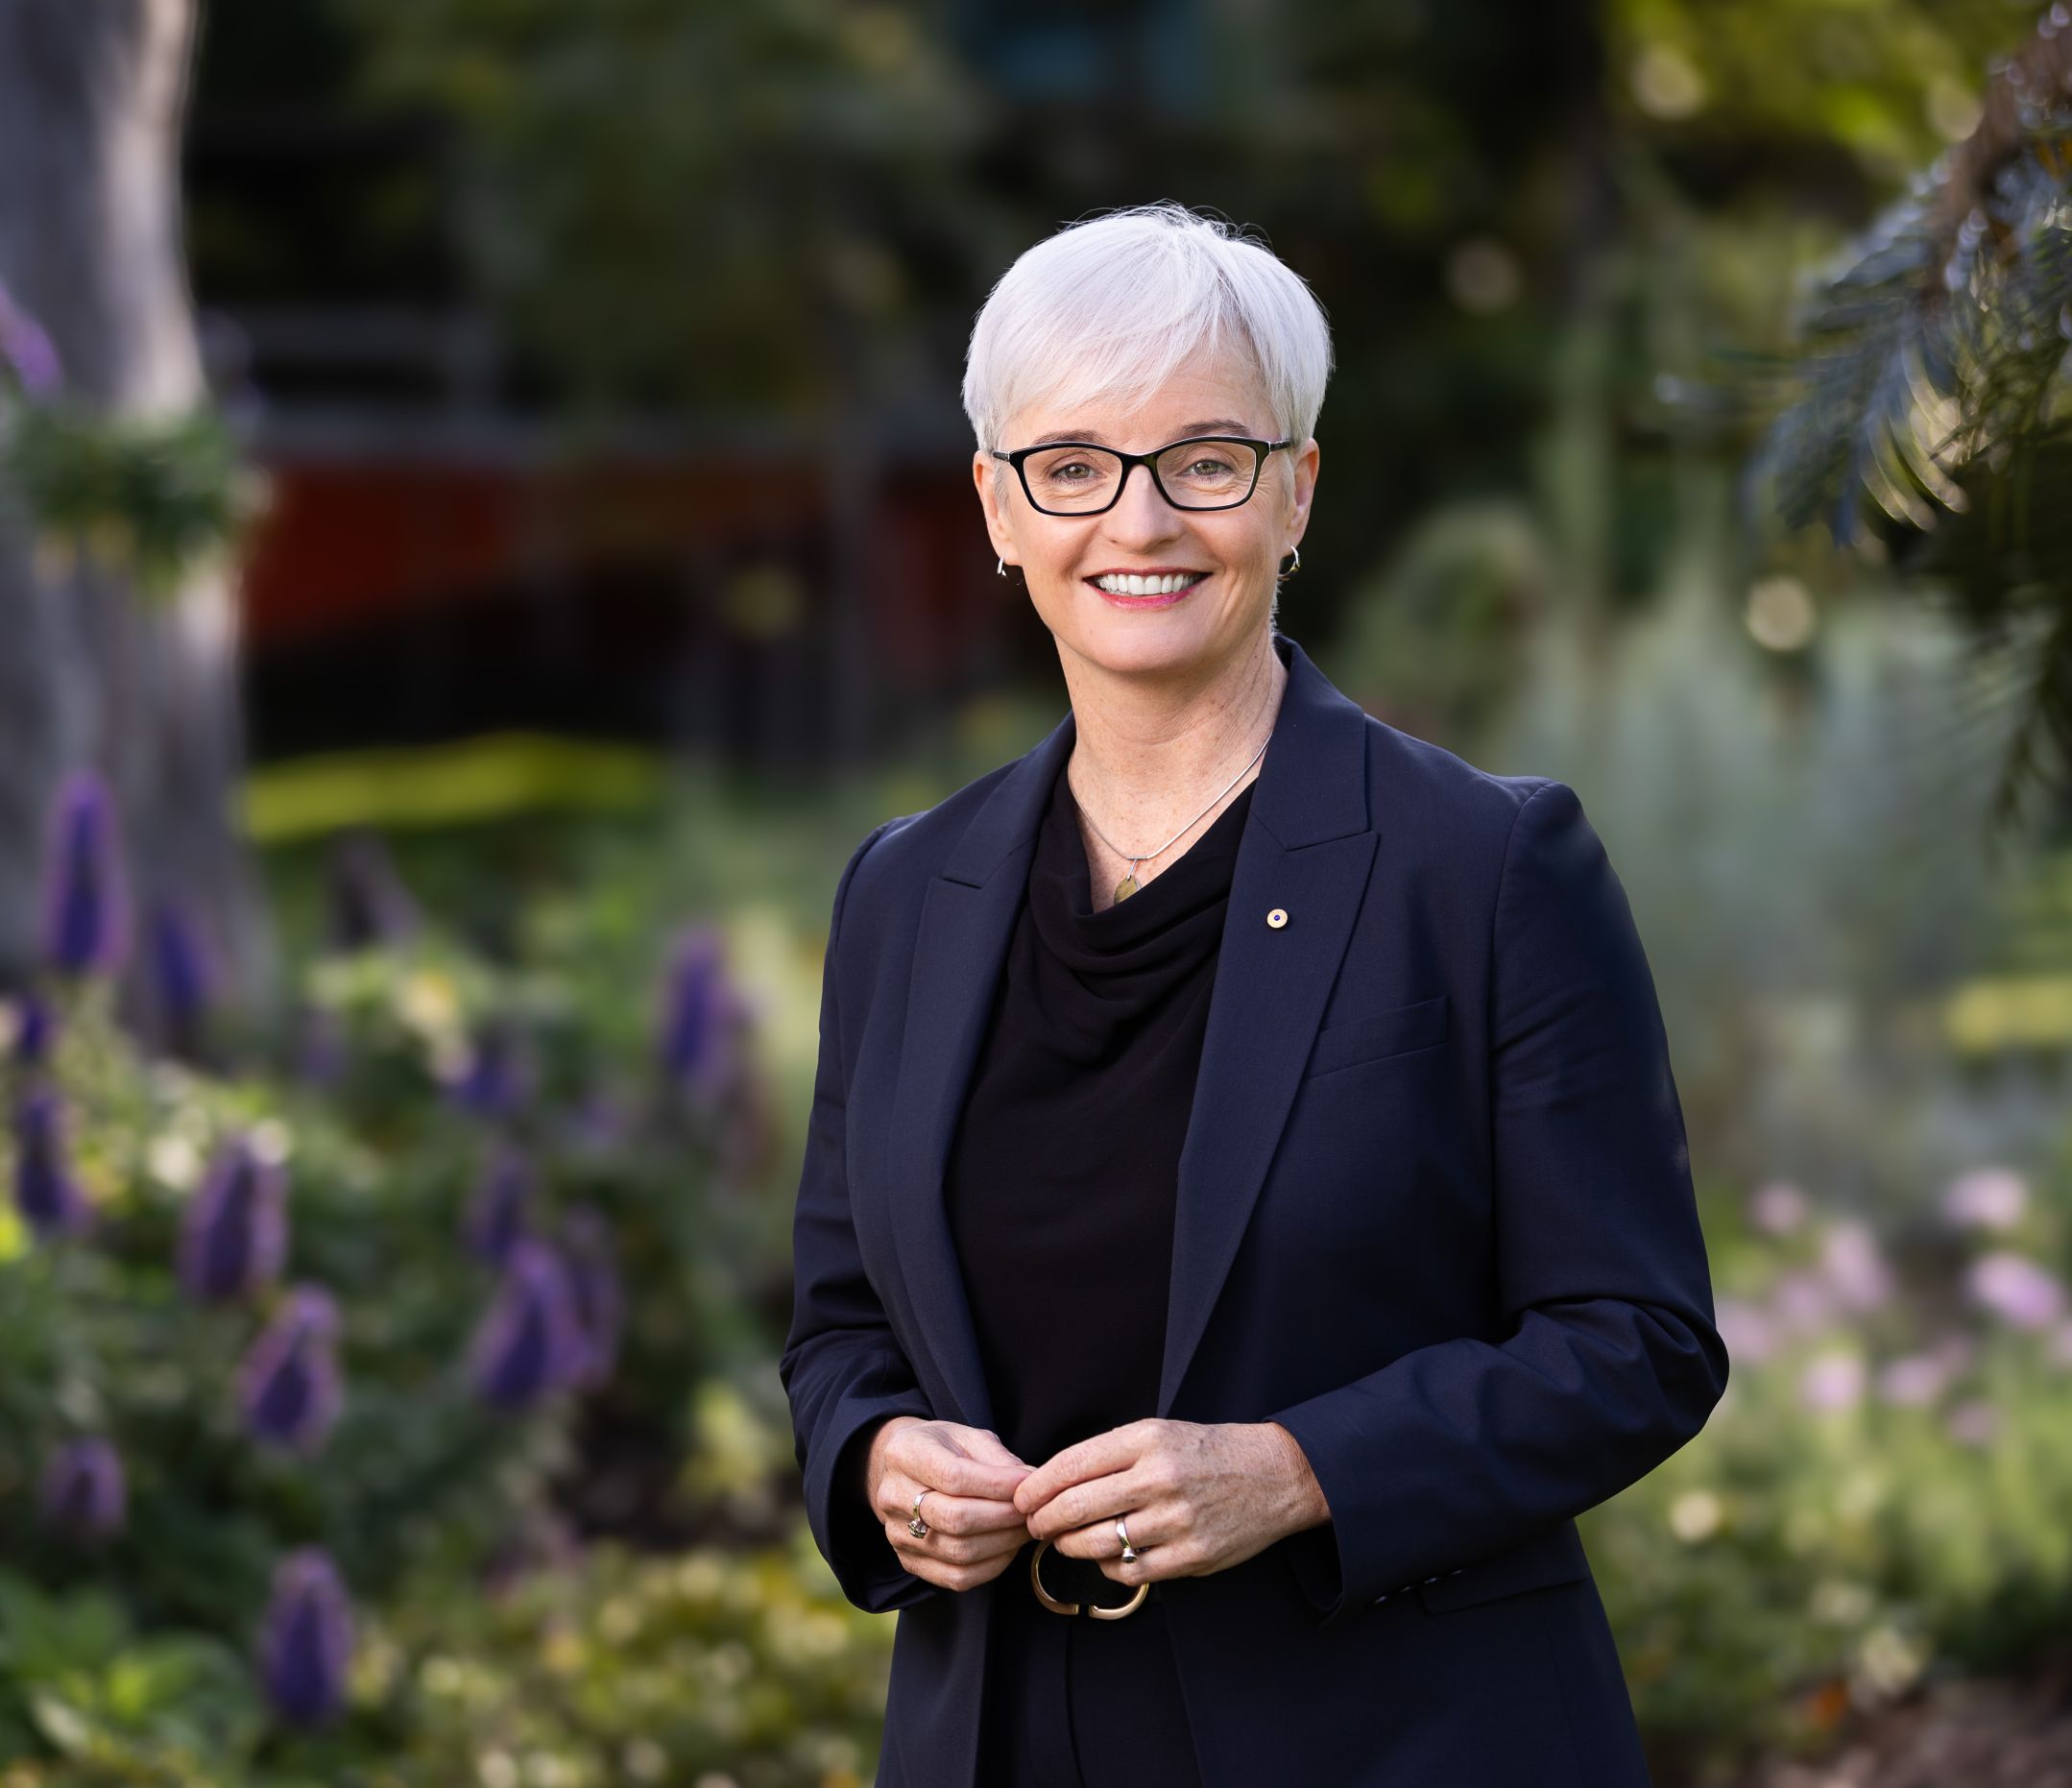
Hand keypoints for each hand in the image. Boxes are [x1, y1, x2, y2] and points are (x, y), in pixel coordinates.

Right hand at [865, 1416, 1033, 1592]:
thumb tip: (1028, 1483)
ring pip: (959, 1552)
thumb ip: (997, 1458)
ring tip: (1024, 1527)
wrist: (901, 1470)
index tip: (1027, 1484)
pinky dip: (992, 1566)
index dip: (997, 1485)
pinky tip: (1007, 1547)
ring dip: (1003, 1543)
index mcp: (905, 1454)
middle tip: (1030, 1510)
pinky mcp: (909, 1561)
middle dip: (1004, 1516)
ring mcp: (897, 1534)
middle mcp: (893, 1496)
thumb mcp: (967, 1437)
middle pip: (955, 1518)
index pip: (954, 1477)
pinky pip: (957, 1577)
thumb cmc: (941, 1449)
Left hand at [1013, 1419, 1329, 1586]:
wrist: (1274, 1475)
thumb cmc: (1206, 1451)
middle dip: (1043, 1520)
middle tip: (1034, 1524)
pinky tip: (1106, 1555)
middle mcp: (1159, 1478)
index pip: (1071, 1465)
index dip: (1036, 1487)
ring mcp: (1175, 1520)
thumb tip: (1052, 1483)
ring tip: (1064, 1540)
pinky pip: (1129, 1570)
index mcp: (1146, 1439)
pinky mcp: (1191, 1556)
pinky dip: (1107, 1566)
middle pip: (1075, 1508)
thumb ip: (1109, 1454)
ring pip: (1096, 1544)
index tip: (1021, 1498)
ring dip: (1069, 1546)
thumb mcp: (1158, 1433)